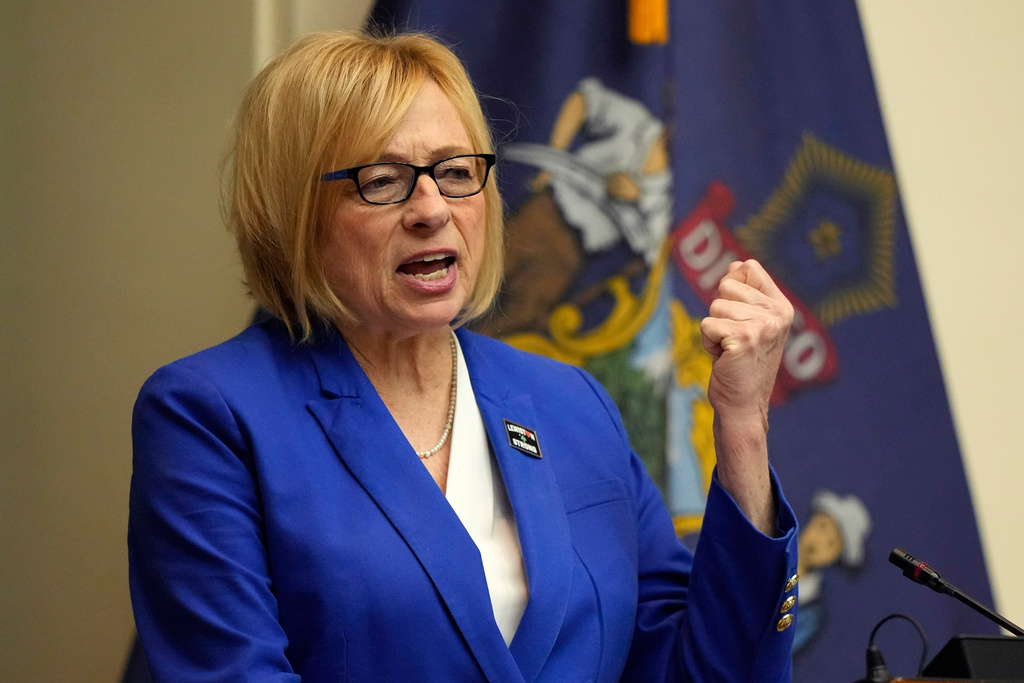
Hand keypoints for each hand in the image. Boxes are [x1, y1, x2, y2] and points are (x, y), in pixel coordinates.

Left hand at [700, 260, 792, 533]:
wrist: (743, 405)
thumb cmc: (740, 363)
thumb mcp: (748, 323)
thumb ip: (743, 293)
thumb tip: (734, 265)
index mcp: (782, 306)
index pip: (747, 266)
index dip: (732, 288)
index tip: (739, 318)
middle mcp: (777, 313)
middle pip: (725, 285)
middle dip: (719, 312)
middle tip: (732, 339)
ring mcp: (763, 325)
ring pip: (714, 306)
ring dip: (713, 330)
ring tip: (729, 350)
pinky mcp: (743, 338)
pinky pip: (707, 324)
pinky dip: (707, 343)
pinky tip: (723, 358)